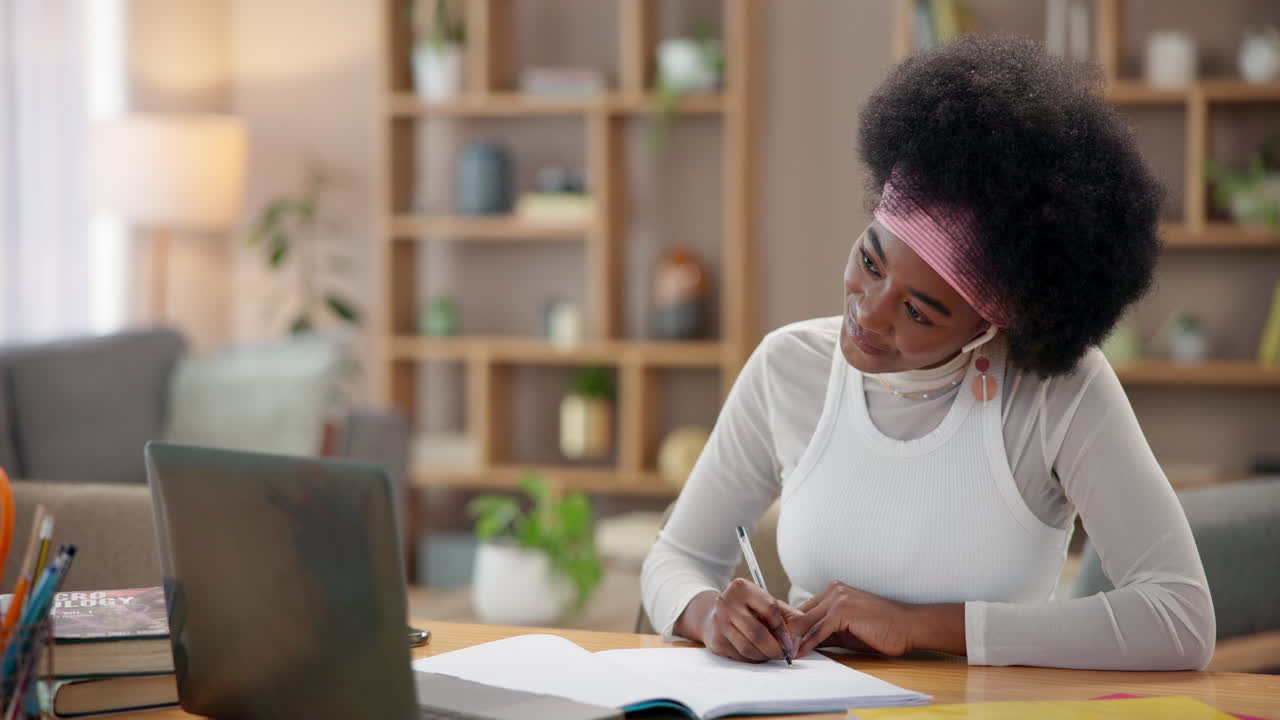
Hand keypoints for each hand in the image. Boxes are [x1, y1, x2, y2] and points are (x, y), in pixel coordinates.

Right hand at [690, 578, 801, 662]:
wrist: (714, 614)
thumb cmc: (748, 610)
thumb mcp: (767, 604)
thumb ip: (788, 617)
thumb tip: (801, 640)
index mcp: (742, 588)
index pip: (769, 609)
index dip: (782, 628)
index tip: (789, 640)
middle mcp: (727, 602)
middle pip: (757, 632)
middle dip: (775, 648)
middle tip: (784, 655)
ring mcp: (719, 622)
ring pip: (748, 648)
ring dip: (764, 656)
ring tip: (771, 654)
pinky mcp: (715, 640)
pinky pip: (739, 656)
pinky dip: (752, 658)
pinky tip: (756, 653)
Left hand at [790, 582, 915, 657]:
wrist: (908, 626)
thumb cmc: (881, 629)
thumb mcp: (846, 630)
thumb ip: (825, 632)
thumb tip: (803, 642)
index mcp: (833, 591)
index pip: (803, 609)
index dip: (791, 627)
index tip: (779, 641)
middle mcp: (833, 590)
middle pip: (801, 613)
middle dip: (787, 632)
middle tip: (774, 648)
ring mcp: (838, 598)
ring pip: (806, 621)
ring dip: (793, 639)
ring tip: (781, 653)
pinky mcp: (843, 611)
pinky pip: (818, 630)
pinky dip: (807, 643)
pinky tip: (799, 652)